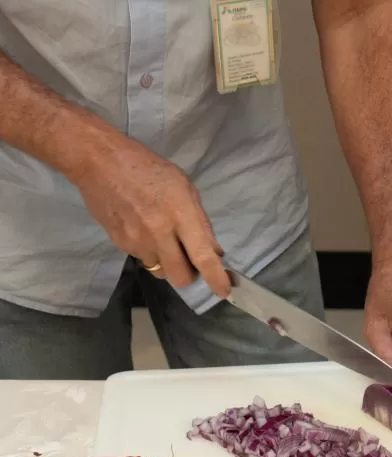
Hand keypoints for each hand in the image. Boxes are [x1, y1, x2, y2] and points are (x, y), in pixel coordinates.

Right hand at [71, 132, 229, 296]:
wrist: (99, 162)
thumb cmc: (148, 169)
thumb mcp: (185, 187)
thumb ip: (201, 222)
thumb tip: (214, 252)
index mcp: (180, 214)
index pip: (202, 256)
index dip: (215, 278)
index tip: (224, 291)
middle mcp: (159, 233)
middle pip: (180, 277)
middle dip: (189, 275)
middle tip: (190, 260)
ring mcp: (136, 241)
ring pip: (160, 271)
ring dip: (167, 262)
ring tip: (163, 238)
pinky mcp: (119, 244)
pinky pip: (142, 259)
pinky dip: (149, 252)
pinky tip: (144, 230)